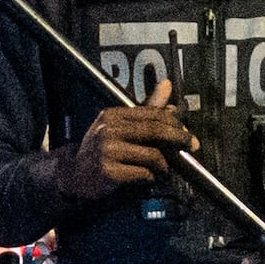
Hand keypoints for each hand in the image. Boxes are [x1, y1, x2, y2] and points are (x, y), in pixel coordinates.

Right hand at [62, 94, 189, 202]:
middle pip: (154, 130)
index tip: (187, 134)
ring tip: (164, 169)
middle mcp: (109, 130)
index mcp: (113, 115)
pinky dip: (151, 177)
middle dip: (178, 139)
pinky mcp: (109, 172)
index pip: (152, 113)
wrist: (73, 175)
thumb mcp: (119, 125)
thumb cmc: (102, 149)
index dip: (174, 123)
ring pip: (152, 154)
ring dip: (164, 165)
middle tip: (191, 147)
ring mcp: (107, 151)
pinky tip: (148, 178)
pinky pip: (143, 173)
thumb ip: (146, 108)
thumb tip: (167, 85)